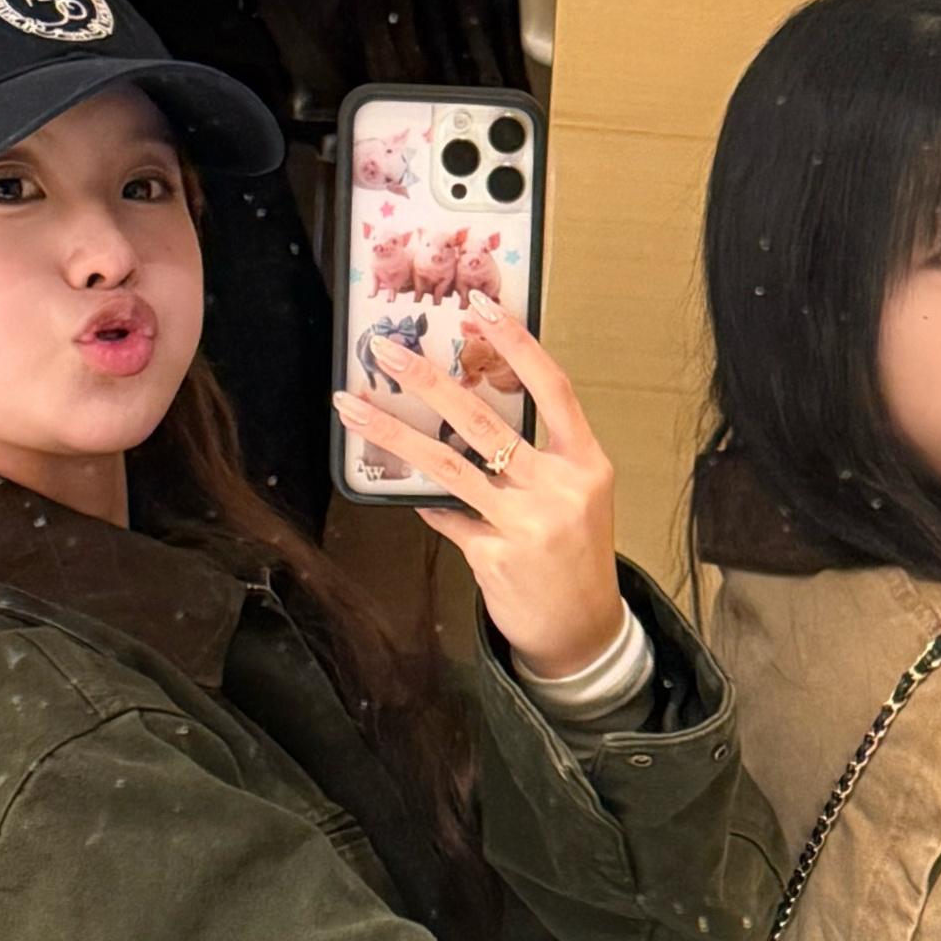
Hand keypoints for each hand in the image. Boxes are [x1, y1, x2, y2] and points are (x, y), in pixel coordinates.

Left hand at [334, 300, 623, 672]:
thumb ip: (535, 464)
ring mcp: (525, 524)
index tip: (481, 309)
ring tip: (355, 408)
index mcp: (585, 464)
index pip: (552, 388)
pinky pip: (447, 517)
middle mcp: (558, 489)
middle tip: (389, 352)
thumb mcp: (577, 501)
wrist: (584, 632)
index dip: (517, 344)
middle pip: (484, 421)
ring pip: (448, 466)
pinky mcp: (493, 556)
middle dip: (428, 381)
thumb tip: (469, 429)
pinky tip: (418, 499)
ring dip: (394, 434)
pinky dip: (430, 506)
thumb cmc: (577, 559)